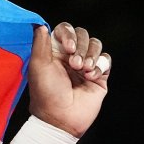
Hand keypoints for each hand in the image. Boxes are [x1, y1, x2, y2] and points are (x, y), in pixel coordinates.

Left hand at [27, 22, 110, 137]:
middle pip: (83, 35)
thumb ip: (40, 43)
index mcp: (53, 52)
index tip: (67, 47)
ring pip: (96, 45)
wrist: (61, 117)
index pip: (65, 30)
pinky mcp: (99, 76)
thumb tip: (40, 25)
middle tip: (74, 65)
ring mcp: (84, 65)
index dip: (68, 34)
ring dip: (90, 56)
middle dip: (81, 47)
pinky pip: (105, 60)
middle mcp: (69, 56)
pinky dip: (100, 66)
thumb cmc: (46, 92)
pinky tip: (91, 77)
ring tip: (83, 71)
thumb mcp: (38, 66)